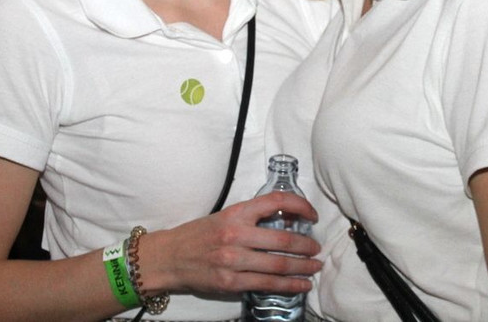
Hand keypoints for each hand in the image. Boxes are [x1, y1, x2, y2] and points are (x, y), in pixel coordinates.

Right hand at [134, 191, 320, 296]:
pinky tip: (301, 285)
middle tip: (317, 248)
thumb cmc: (199, 235)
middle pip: (282, 239)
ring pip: (278, 265)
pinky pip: (266, 284)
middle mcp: (235, 234)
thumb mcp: (225, 217)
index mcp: (236, 212)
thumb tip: (287, 222)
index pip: (275, 201)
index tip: (312, 214)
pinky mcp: (230, 282)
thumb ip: (252, 218)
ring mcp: (233, 260)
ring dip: (302, 267)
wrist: (169, 257)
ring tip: (315, 267)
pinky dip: (288, 286)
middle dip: (306, 245)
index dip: (300, 206)